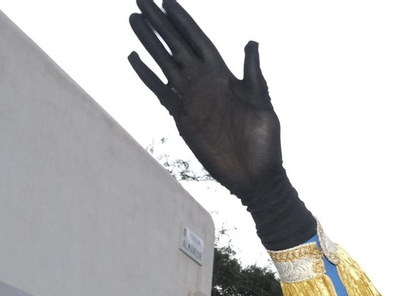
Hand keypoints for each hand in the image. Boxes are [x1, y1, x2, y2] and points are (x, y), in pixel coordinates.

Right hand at [128, 1, 284, 200]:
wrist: (255, 175)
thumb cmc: (265, 140)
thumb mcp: (262, 102)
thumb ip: (252, 72)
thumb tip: (251, 42)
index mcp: (224, 74)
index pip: (198, 40)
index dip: (183, 21)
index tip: (168, 1)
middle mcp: (204, 81)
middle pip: (176, 45)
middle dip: (160, 23)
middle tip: (142, 0)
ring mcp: (191, 97)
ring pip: (164, 62)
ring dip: (149, 42)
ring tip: (133, 19)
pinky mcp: (181, 116)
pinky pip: (160, 90)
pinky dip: (146, 74)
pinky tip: (133, 57)